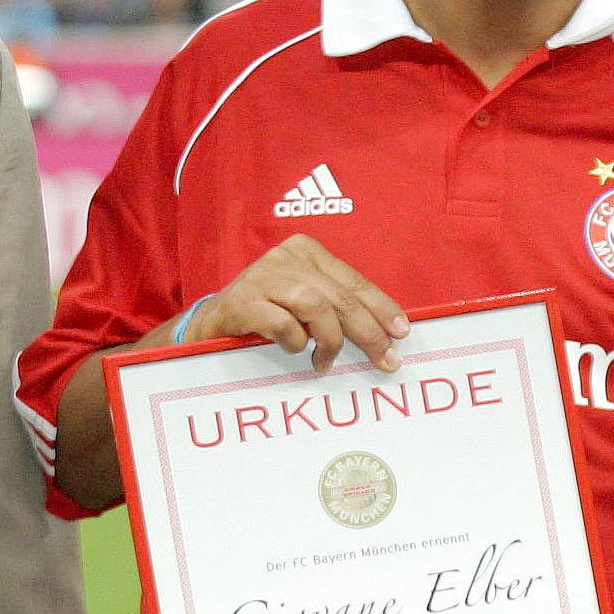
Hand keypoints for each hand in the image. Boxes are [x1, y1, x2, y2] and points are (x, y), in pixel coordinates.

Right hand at [188, 235, 409, 370]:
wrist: (212, 325)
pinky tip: (293, 349)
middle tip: (383, 359)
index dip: (382, 308)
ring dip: (330, 340)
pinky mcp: (241, 301)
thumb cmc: (266, 315)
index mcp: (306, 251)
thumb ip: (338, 308)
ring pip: (316, 306)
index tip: (402, 332)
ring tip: (325, 361)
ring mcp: (262, 277)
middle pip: (341, 296)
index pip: (355, 281)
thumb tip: (386, 335)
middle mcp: (285, 257)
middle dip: (368, 332)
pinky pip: (283, 323)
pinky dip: (295, 341)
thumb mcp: (305, 304)